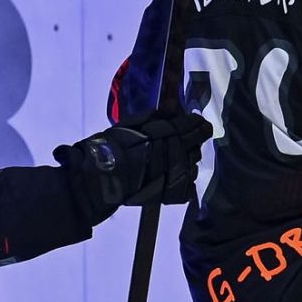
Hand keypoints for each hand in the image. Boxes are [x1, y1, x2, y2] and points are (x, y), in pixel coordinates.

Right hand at [55, 111, 209, 224]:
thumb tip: (172, 108)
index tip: (198, 124)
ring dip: (187, 162)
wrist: (103, 174)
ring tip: (174, 161)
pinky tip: (173, 178)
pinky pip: (188, 187)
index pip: (195, 127)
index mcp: (170, 133)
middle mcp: (178, 153)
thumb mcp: (133, 123)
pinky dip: (183, 183)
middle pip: (196, 147)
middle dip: (191, 143)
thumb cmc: (115, 145)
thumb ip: (155, 117)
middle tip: (182, 142)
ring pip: (193, 166)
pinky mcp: (172, 193)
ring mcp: (177, 174)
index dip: (198, 125)